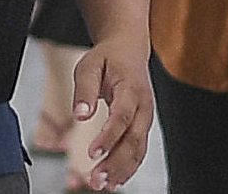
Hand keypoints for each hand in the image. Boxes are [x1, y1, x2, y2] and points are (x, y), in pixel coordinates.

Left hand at [71, 35, 153, 189]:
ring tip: (104, 186)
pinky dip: (129, 166)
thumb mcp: (89, 66)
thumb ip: (85, 90)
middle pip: (134, 137)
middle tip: (95, 180)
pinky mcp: (142, 123)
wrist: (129, 48)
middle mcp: (144, 104)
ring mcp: (146, 115)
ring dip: (122, 168)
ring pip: (139, 146)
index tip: (92, 153)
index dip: (109, 136)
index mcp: (131, 88)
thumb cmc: (108, 57)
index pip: (123, 115)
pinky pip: (140, 148)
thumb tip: (81, 114)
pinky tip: (116, 181)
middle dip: (116, 161)